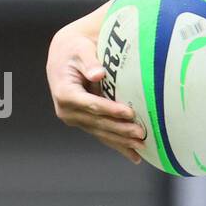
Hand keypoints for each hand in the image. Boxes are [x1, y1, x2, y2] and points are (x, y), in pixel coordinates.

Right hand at [47, 25, 145, 163]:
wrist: (63, 57)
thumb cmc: (74, 50)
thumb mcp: (80, 49)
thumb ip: (89, 61)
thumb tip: (98, 74)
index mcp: (65, 93)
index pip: (92, 104)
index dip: (111, 110)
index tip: (129, 112)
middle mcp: (67, 111)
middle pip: (98, 122)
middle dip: (120, 130)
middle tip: (141, 134)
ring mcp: (75, 119)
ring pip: (101, 133)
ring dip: (122, 141)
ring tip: (142, 146)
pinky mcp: (83, 123)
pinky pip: (102, 135)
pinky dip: (118, 145)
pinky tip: (134, 156)